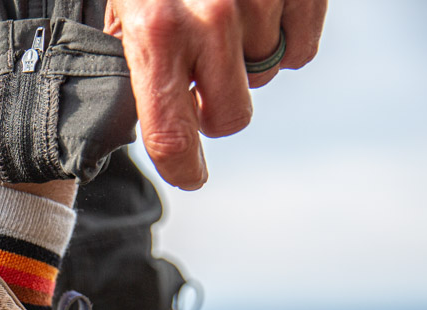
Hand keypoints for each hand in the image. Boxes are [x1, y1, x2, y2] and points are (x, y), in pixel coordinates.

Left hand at [105, 0, 326, 189]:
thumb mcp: (123, 7)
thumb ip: (136, 60)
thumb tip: (153, 123)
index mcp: (154, 33)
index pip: (171, 133)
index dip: (183, 166)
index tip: (192, 175)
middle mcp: (208, 19)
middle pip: (231, 115)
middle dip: (218, 106)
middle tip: (204, 76)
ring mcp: (259, 0)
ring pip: (266, 76)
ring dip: (247, 60)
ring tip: (225, 20)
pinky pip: (303, 47)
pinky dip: (287, 37)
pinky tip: (262, 11)